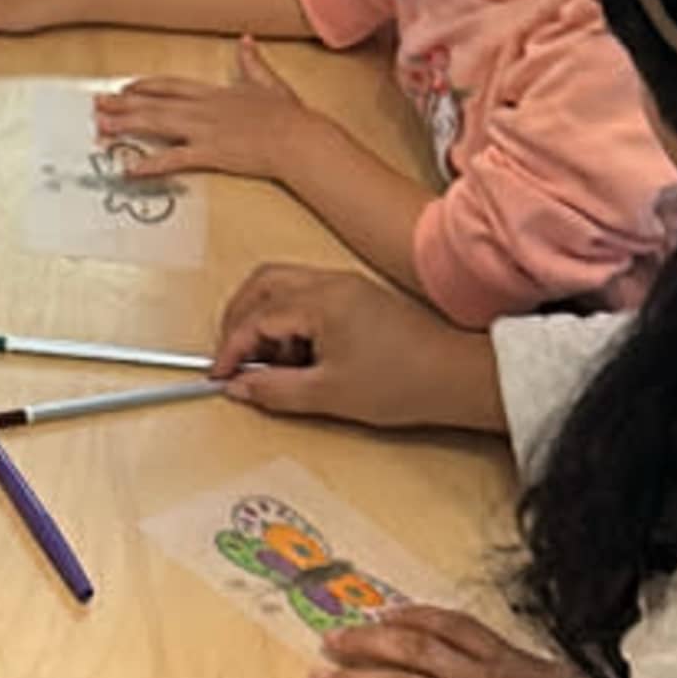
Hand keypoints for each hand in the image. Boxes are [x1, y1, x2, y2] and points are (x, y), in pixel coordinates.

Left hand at [74, 40, 301, 187]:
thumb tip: (246, 39)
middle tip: (97, 105)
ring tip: (101, 128)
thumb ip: (251, 62)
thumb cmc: (286, 115)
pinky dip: (149, 164)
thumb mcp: (268, 82)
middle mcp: (202, 108)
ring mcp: (203, 130)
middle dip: (122, 105)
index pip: (170, 86)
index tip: (125, 87)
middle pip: (154, 103)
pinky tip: (130, 168)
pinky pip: (173, 159)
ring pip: (156, 125)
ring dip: (126, 126)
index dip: (145, 86)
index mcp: (213, 93)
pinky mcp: (209, 153)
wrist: (297, 138)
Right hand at [211, 261, 515, 435]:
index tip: (220, 376)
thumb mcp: (328, 395)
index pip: (256, 316)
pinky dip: (288, 320)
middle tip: (233, 359)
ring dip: (264, 319)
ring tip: (273, 363)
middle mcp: (330, 282)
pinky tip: (299, 355)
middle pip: (262, 284)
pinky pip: (306, 295)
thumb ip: (275, 391)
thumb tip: (238, 388)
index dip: (231, 348)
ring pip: (283, 286)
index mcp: (321, 301)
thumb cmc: (403, 383)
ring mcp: (344, 284)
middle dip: (239, 320)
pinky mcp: (356, 295)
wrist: (456, 378)